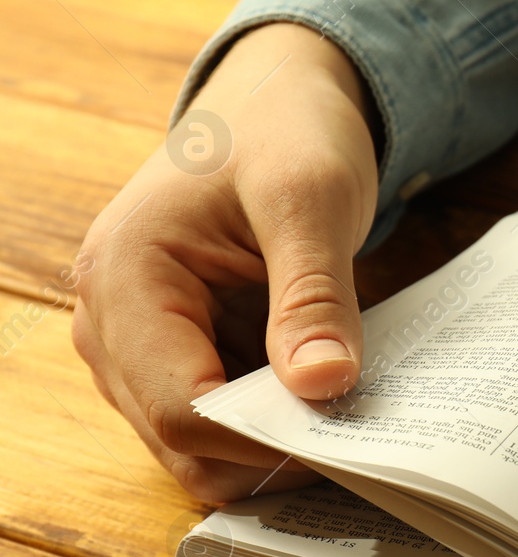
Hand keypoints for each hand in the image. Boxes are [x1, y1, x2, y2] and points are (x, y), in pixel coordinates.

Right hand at [73, 22, 379, 501]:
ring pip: (201, 446)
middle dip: (271, 454)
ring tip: (358, 423)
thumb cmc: (285, 131)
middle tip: (367, 444)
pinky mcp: (179, 355)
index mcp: (123, 278)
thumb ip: (314, 294)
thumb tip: (323, 386)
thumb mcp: (312, 197)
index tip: (351, 442)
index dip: (264, 440)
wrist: (275, 102)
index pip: (181, 408)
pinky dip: (278, 426)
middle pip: (183, 443)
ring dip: (277, 447)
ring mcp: (140, 347)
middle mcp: (111, 324)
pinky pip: (223, 422)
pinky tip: (336, 406)